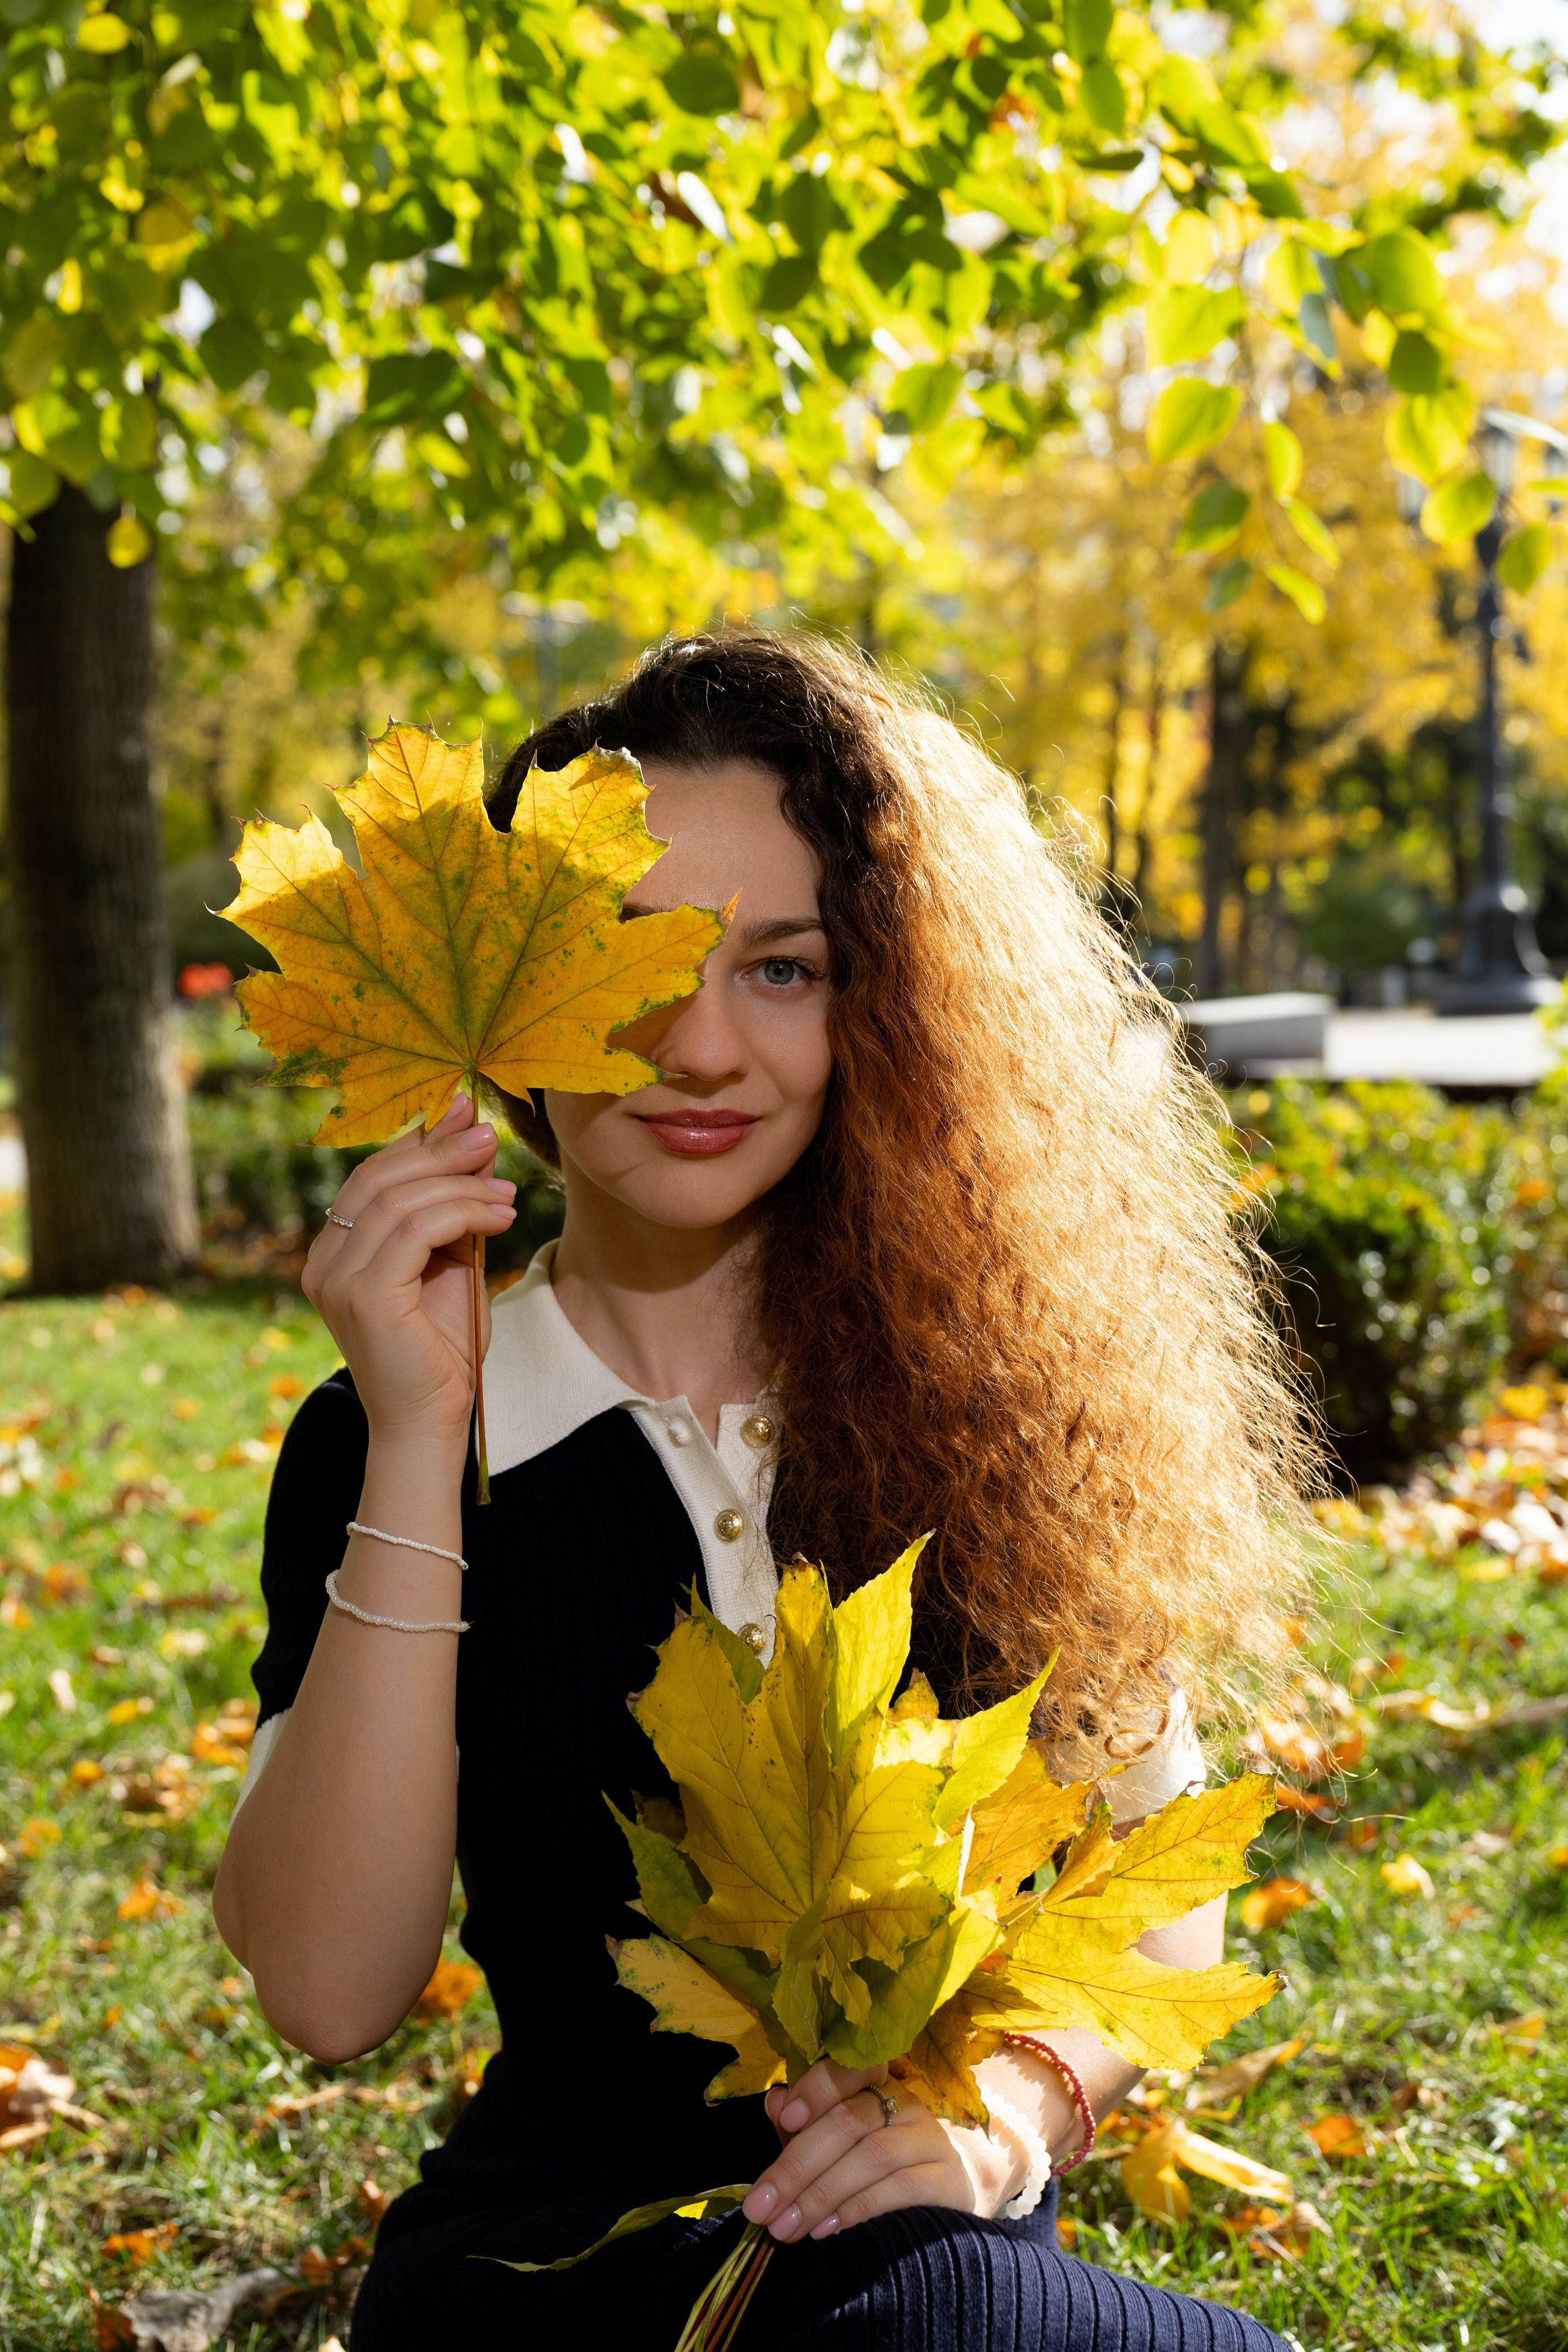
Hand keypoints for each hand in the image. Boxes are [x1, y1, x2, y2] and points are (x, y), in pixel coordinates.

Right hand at [301, 1095, 517, 1450]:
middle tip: (491, 1138)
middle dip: (442, 1150)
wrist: (433, 1420)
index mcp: (334, 1251)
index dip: (419, 1139)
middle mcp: (323, 1261)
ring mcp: (336, 1278)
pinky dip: (463, 1213)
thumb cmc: (442, 1349)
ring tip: (509, 1192)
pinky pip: (414, 1230)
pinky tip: (500, 1218)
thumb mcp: (450, 1263)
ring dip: (464, 1185)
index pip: (372, 1175)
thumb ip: (452, 1209)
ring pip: (401, 1200)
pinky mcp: (363, 1296)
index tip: (465, 1112)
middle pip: (380, 1177)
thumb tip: (473, 1141)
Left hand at [740, 2059, 1017, 2246]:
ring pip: (872, 2155)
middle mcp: (904, 2103)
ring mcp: (929, 2139)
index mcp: (875, 2084)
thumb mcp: (837, 2140)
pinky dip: (858, 2209)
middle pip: (849, 2121)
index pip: (849, 2069)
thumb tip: (774, 2101)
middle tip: (760, 2206)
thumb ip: (804, 2124)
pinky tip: (827, 2229)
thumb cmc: (877, 2164)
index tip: (785, 2118)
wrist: (947, 2191)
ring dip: (821, 2194)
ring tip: (786, 2226)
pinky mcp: (947, 2179)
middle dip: (796, 2166)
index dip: (817, 2089)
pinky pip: (901, 2188)